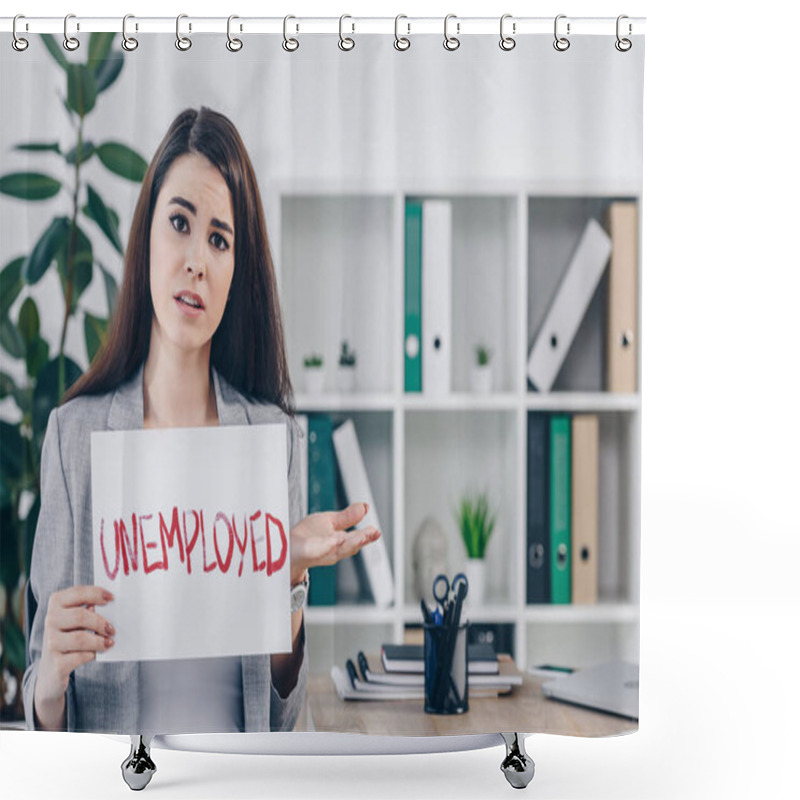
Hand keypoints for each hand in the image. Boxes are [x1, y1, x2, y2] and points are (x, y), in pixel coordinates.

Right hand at [34, 585, 114, 729]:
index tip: (112, 598)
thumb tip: (113, 599)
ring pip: (82, 637)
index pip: (76, 592)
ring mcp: (51, 644)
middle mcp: (51, 622)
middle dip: (102, 622)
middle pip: (82, 616)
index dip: (95, 593)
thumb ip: (91, 607)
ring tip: (109, 643)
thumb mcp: (79, 621)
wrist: (52, 675)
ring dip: (101, 640)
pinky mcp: (56, 665)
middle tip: (113, 630)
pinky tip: (98, 656)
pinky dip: (92, 655)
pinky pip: (79, 657)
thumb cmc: (73, 640)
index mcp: (57, 605)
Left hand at [289, 502, 380, 583]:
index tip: (376, 532)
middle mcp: (332, 550)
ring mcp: (319, 552)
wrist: (288, 548)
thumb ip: (348, 516)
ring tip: (359, 537)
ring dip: (347, 544)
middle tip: (371, 533)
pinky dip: (326, 546)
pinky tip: (334, 539)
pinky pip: (317, 550)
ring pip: (336, 550)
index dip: (367, 537)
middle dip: (360, 540)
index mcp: (340, 542)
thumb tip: (365, 507)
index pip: (357, 540)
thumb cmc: (308, 536)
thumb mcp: (330, 521)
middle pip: (349, 546)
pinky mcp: (307, 553)